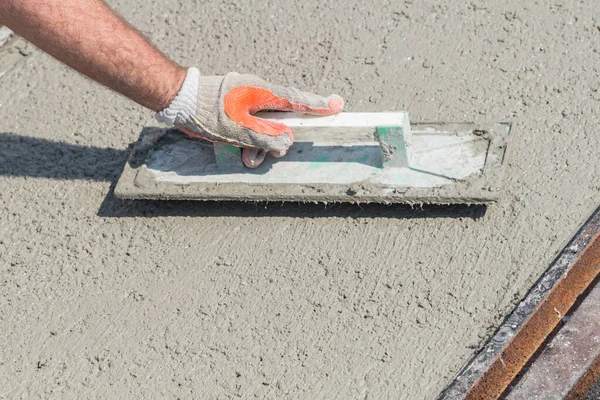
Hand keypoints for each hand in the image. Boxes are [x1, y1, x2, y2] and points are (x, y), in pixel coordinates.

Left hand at [156, 68, 343, 167]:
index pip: (297, 99)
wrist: (177, 101)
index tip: (338, 107)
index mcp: (262, 92)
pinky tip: (241, 154)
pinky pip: (252, 127)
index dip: (318, 105)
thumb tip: (288, 141)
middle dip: (280, 138)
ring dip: (261, 145)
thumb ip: (266, 137)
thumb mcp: (240, 130)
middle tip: (277, 152)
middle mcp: (257, 94)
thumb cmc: (207, 111)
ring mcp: (246, 101)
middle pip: (282, 118)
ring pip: (266, 126)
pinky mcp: (236, 109)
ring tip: (248, 159)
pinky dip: (250, 142)